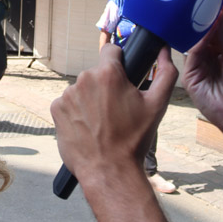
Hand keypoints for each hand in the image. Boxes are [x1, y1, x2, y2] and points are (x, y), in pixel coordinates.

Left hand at [50, 45, 177, 185]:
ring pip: (82, 89)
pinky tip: (87, 127)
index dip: (120, 62)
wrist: (109, 170)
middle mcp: (84, 79)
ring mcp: (67, 94)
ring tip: (102, 122)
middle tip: (116, 109)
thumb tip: (165, 50)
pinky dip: (76, 112)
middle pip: (97, 73)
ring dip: (90, 99)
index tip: (123, 76)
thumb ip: (166, 72)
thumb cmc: (134, 139)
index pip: (111, 50)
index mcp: (108, 73)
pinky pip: (68, 103)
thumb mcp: (158, 105)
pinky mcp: (56, 109)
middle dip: (106, 86)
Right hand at [183, 0, 222, 136]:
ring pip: (196, 42)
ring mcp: (196, 68)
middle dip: (210, 18)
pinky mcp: (190, 77)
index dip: (219, 17)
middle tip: (217, 1)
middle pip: (203, 35)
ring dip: (204, 26)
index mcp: (218, 54)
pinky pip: (193, 54)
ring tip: (213, 10)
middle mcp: (206, 59)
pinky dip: (199, 41)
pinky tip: (207, 30)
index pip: (215, 32)